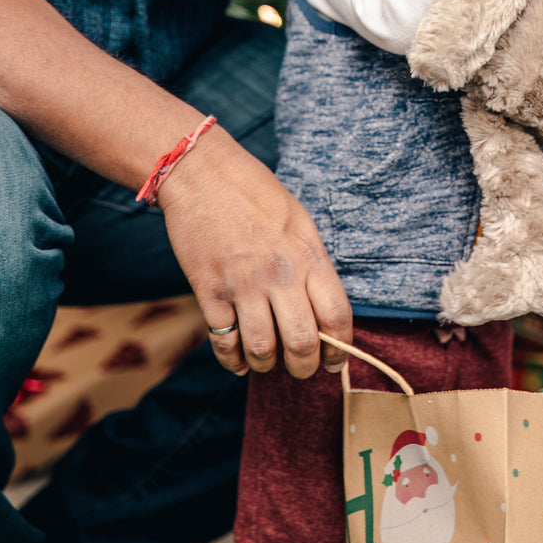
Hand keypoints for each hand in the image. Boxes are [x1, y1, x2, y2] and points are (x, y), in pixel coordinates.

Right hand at [159, 130, 352, 379]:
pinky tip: (238, 358)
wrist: (201, 173)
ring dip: (267, 365)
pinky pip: (224, 342)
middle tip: (302, 369)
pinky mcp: (209, 291)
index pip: (336, 315)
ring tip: (267, 360)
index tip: (336, 361)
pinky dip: (233, 359)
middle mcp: (279, 273)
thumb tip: (322, 309)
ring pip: (262, 350)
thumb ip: (312, 263)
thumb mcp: (299, 221)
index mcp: (308, 254)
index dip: (340, 348)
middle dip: (305, 367)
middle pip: (302, 343)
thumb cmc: (254, 192)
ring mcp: (242, 285)